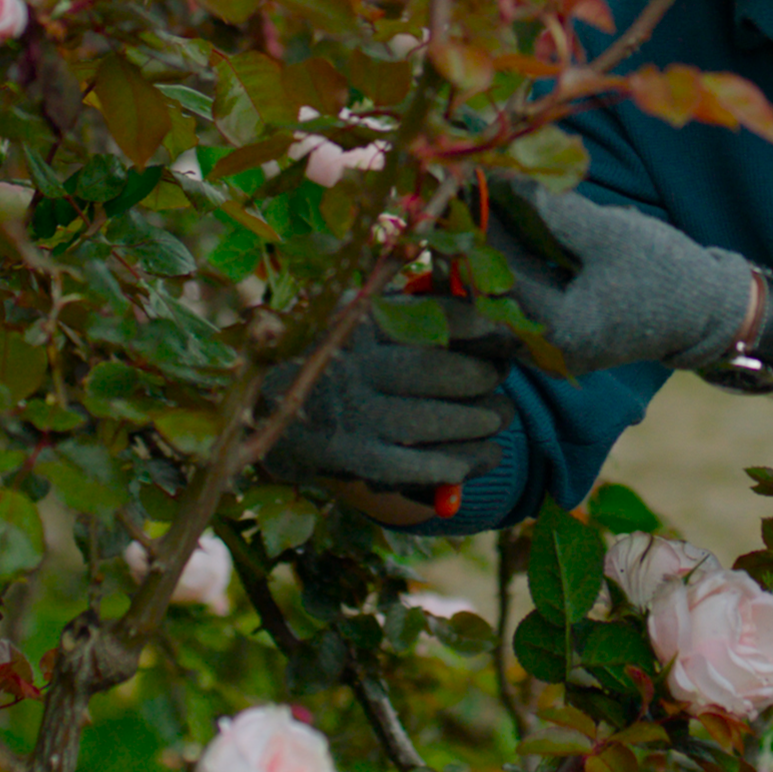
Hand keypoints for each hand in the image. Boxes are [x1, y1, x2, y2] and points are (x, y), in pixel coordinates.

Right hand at [257, 296, 513, 494]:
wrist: (264, 408)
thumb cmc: (332, 355)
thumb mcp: (357, 315)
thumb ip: (408, 307)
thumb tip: (483, 306)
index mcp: (361, 322)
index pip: (435, 317)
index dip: (483, 328)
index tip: (508, 337)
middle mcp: (354, 365)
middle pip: (437, 371)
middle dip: (482, 377)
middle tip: (497, 380)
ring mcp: (352, 414)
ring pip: (433, 419)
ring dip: (480, 421)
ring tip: (499, 417)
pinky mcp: (353, 458)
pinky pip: (417, 466)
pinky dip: (459, 463)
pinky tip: (485, 456)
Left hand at [487, 181, 756, 376]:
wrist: (703, 310)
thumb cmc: (663, 270)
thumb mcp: (609, 232)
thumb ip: (552, 210)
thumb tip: (503, 178)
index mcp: (558, 330)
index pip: (498, 275)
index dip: (482, 227)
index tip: (472, 187)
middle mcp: (544, 351)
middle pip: (487, 294)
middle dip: (478, 242)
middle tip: (470, 195)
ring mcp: (548, 351)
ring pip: (497, 302)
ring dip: (491, 256)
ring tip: (488, 208)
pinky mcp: (554, 342)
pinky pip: (516, 306)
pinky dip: (510, 271)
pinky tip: (509, 234)